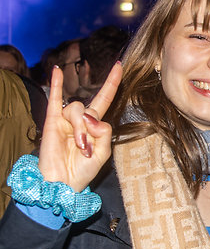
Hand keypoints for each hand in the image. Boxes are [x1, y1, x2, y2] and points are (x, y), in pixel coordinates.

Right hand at [38, 62, 122, 191]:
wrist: (63, 183)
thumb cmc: (83, 171)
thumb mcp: (104, 153)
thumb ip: (105, 132)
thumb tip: (92, 118)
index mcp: (95, 126)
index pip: (105, 98)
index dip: (112, 83)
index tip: (119, 65)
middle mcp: (80, 120)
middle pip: (90, 109)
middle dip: (91, 128)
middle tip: (87, 148)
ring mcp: (65, 119)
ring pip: (76, 110)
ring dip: (79, 128)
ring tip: (78, 146)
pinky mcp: (52, 122)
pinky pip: (55, 98)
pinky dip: (56, 84)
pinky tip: (57, 70)